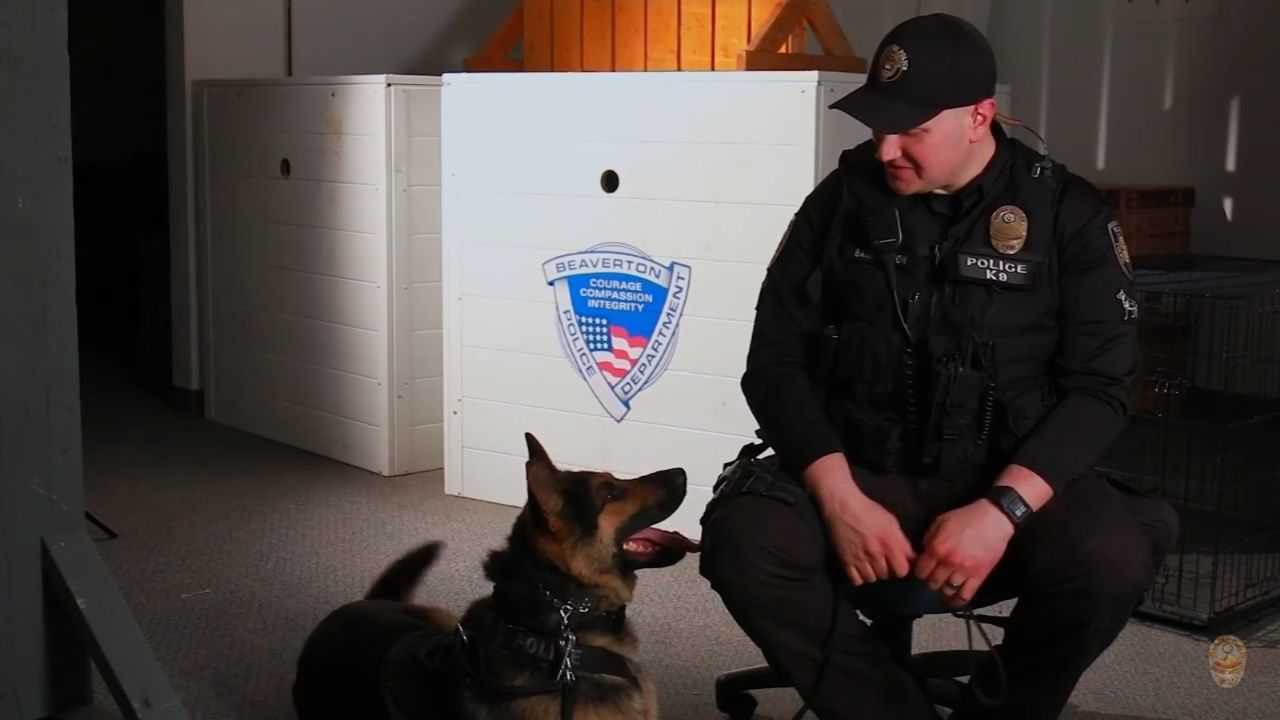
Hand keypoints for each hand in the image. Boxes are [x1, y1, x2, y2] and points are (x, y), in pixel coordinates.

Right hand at [805, 456, 915, 585]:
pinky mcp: (845, 560)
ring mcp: (859, 558)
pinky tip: (860, 567)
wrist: (842, 505)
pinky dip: (859, 577)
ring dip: (873, 573)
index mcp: (889, 543)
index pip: (902, 570)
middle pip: (886, 575)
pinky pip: (856, 580)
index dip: (902, 568)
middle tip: (883, 560)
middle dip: (887, 570)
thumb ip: (902, 541)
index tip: (899, 562)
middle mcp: (875, 553)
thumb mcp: (891, 521)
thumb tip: (913, 558)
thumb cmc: (868, 510)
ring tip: (871, 563)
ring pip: (871, 579)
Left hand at [914, 500, 1013, 606]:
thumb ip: (929, 538)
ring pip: (947, 590)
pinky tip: (954, 599)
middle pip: (932, 583)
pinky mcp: (979, 576)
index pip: (920, 571)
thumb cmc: (966, 517)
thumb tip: (922, 553)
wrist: (994, 519)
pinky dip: (958, 600)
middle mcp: (948, 562)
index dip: (920, 572)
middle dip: (931, 581)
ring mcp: (965, 571)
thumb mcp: (941, 521)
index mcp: (937, 548)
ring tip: (945, 584)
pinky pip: (966, 595)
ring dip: (944, 589)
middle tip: (934, 576)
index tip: (923, 570)